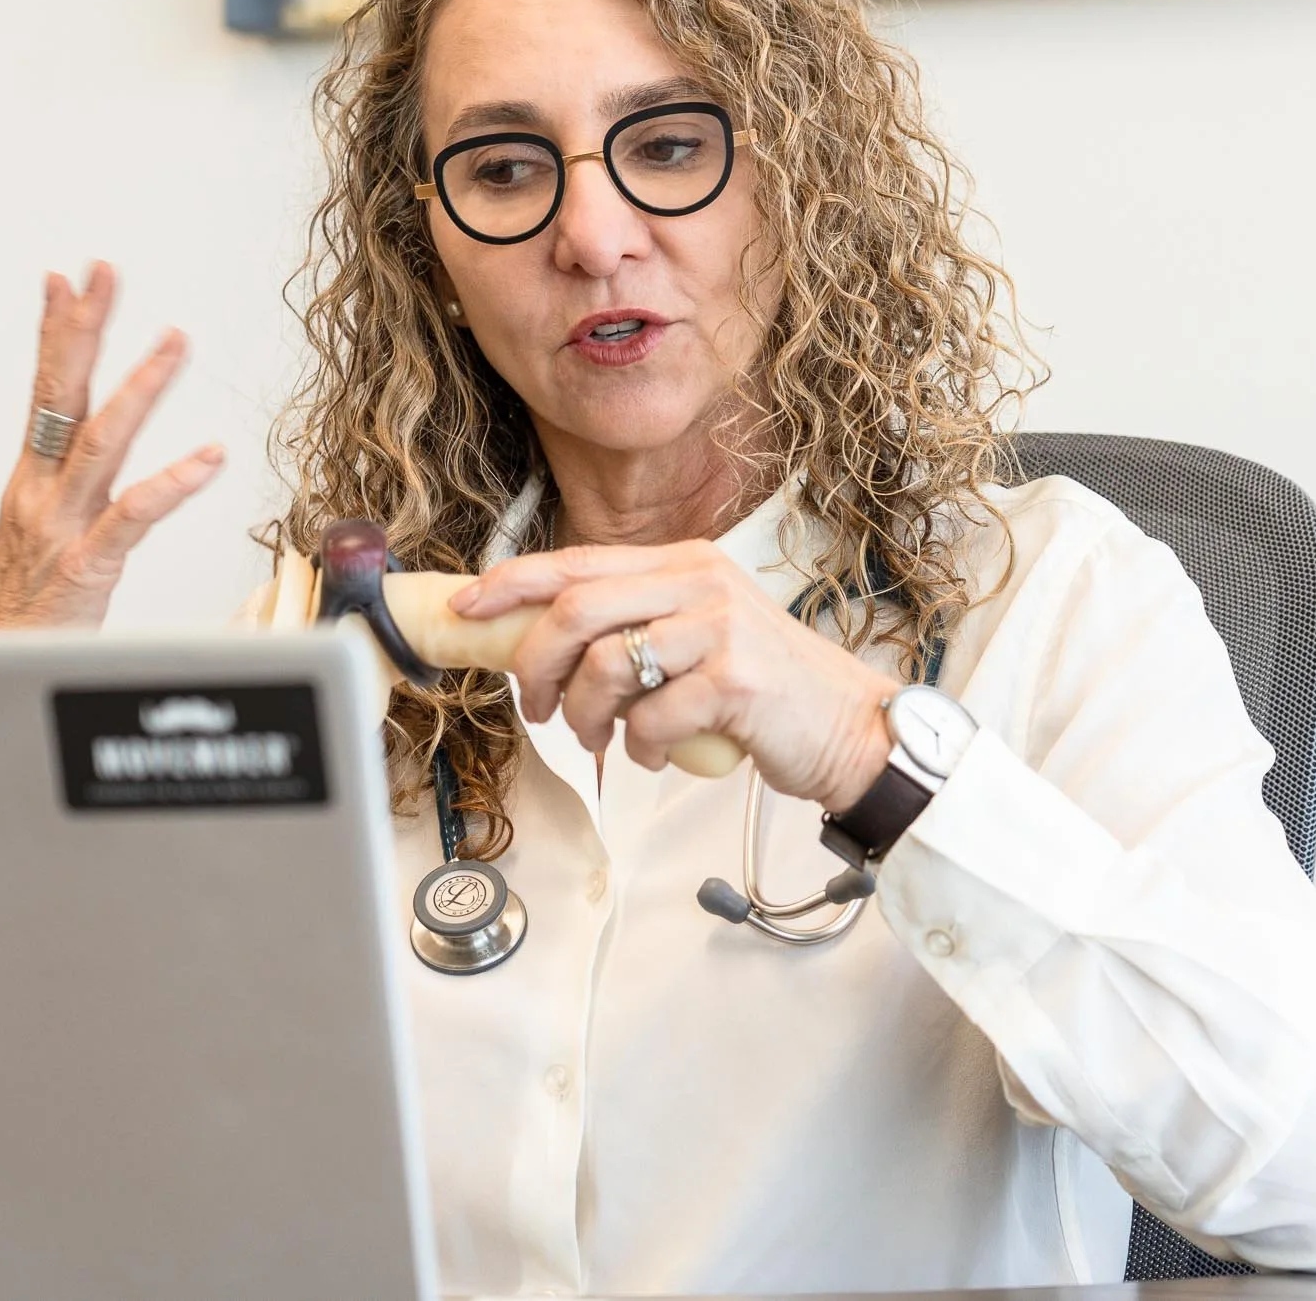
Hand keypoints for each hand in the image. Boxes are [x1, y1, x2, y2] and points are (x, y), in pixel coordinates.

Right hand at [0, 261, 224, 630]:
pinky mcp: (85, 567)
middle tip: (105, 271)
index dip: (54, 334)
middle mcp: (37, 494)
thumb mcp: (41, 543)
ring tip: (176, 339)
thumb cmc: (26, 618)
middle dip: (83, 328)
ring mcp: (58, 528)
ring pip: (100, 442)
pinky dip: (173, 481)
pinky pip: (133, 515)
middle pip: (61, 395)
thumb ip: (69, 497)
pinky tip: (211, 454)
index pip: (43, 393)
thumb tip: (93, 463)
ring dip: (139, 386)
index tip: (63, 279)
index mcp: (28, 484)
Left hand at [451, 541, 895, 810]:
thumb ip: (636, 623)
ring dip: (585, 717)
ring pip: (604, 667)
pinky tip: (653, 754)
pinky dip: (637, 748)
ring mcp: (720, 627)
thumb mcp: (699, 633)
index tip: (466, 609)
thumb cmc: (765, 689)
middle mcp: (700, 582)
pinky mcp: (735, 679)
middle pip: (576, 610)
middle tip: (532, 707)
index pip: (577, 561)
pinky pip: (649, 718)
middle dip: (534, 666)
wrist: (849, 727)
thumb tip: (541, 642)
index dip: (511, 583)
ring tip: (602, 740)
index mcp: (684, 561)